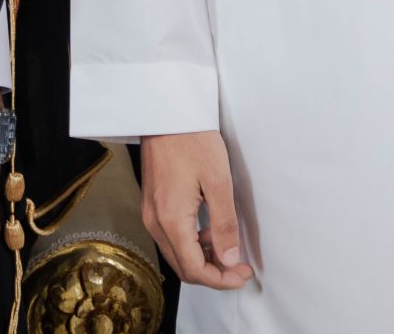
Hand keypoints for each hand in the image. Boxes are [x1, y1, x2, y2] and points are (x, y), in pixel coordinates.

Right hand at [138, 131, 252, 289]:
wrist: (166, 113)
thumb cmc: (193, 140)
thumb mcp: (218, 181)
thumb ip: (224, 225)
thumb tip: (228, 259)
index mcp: (172, 220)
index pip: (194, 270)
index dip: (221, 280)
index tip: (242, 273)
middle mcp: (155, 222)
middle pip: (183, 267)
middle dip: (213, 274)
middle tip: (239, 266)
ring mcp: (150, 214)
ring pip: (176, 254)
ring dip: (202, 259)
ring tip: (227, 247)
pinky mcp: (151, 204)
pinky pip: (170, 237)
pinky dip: (190, 243)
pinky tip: (208, 230)